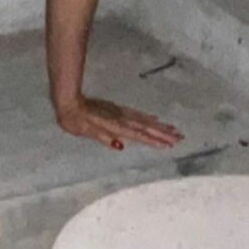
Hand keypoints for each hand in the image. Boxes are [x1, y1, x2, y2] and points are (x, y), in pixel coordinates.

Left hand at [55, 94, 182, 151]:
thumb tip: (121, 146)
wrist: (68, 102)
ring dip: (159, 126)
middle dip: (163, 133)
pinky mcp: (116, 109)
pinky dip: (148, 118)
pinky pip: (137, 114)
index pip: (138, 134)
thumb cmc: (74, 120)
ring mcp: (119, 113)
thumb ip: (103, 138)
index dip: (153, 140)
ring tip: (174, 130)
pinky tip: (154, 119)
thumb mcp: (86, 131)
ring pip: (144, 120)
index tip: (169, 144)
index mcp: (115, 125)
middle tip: (180, 138)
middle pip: (146, 126)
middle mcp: (120, 118)